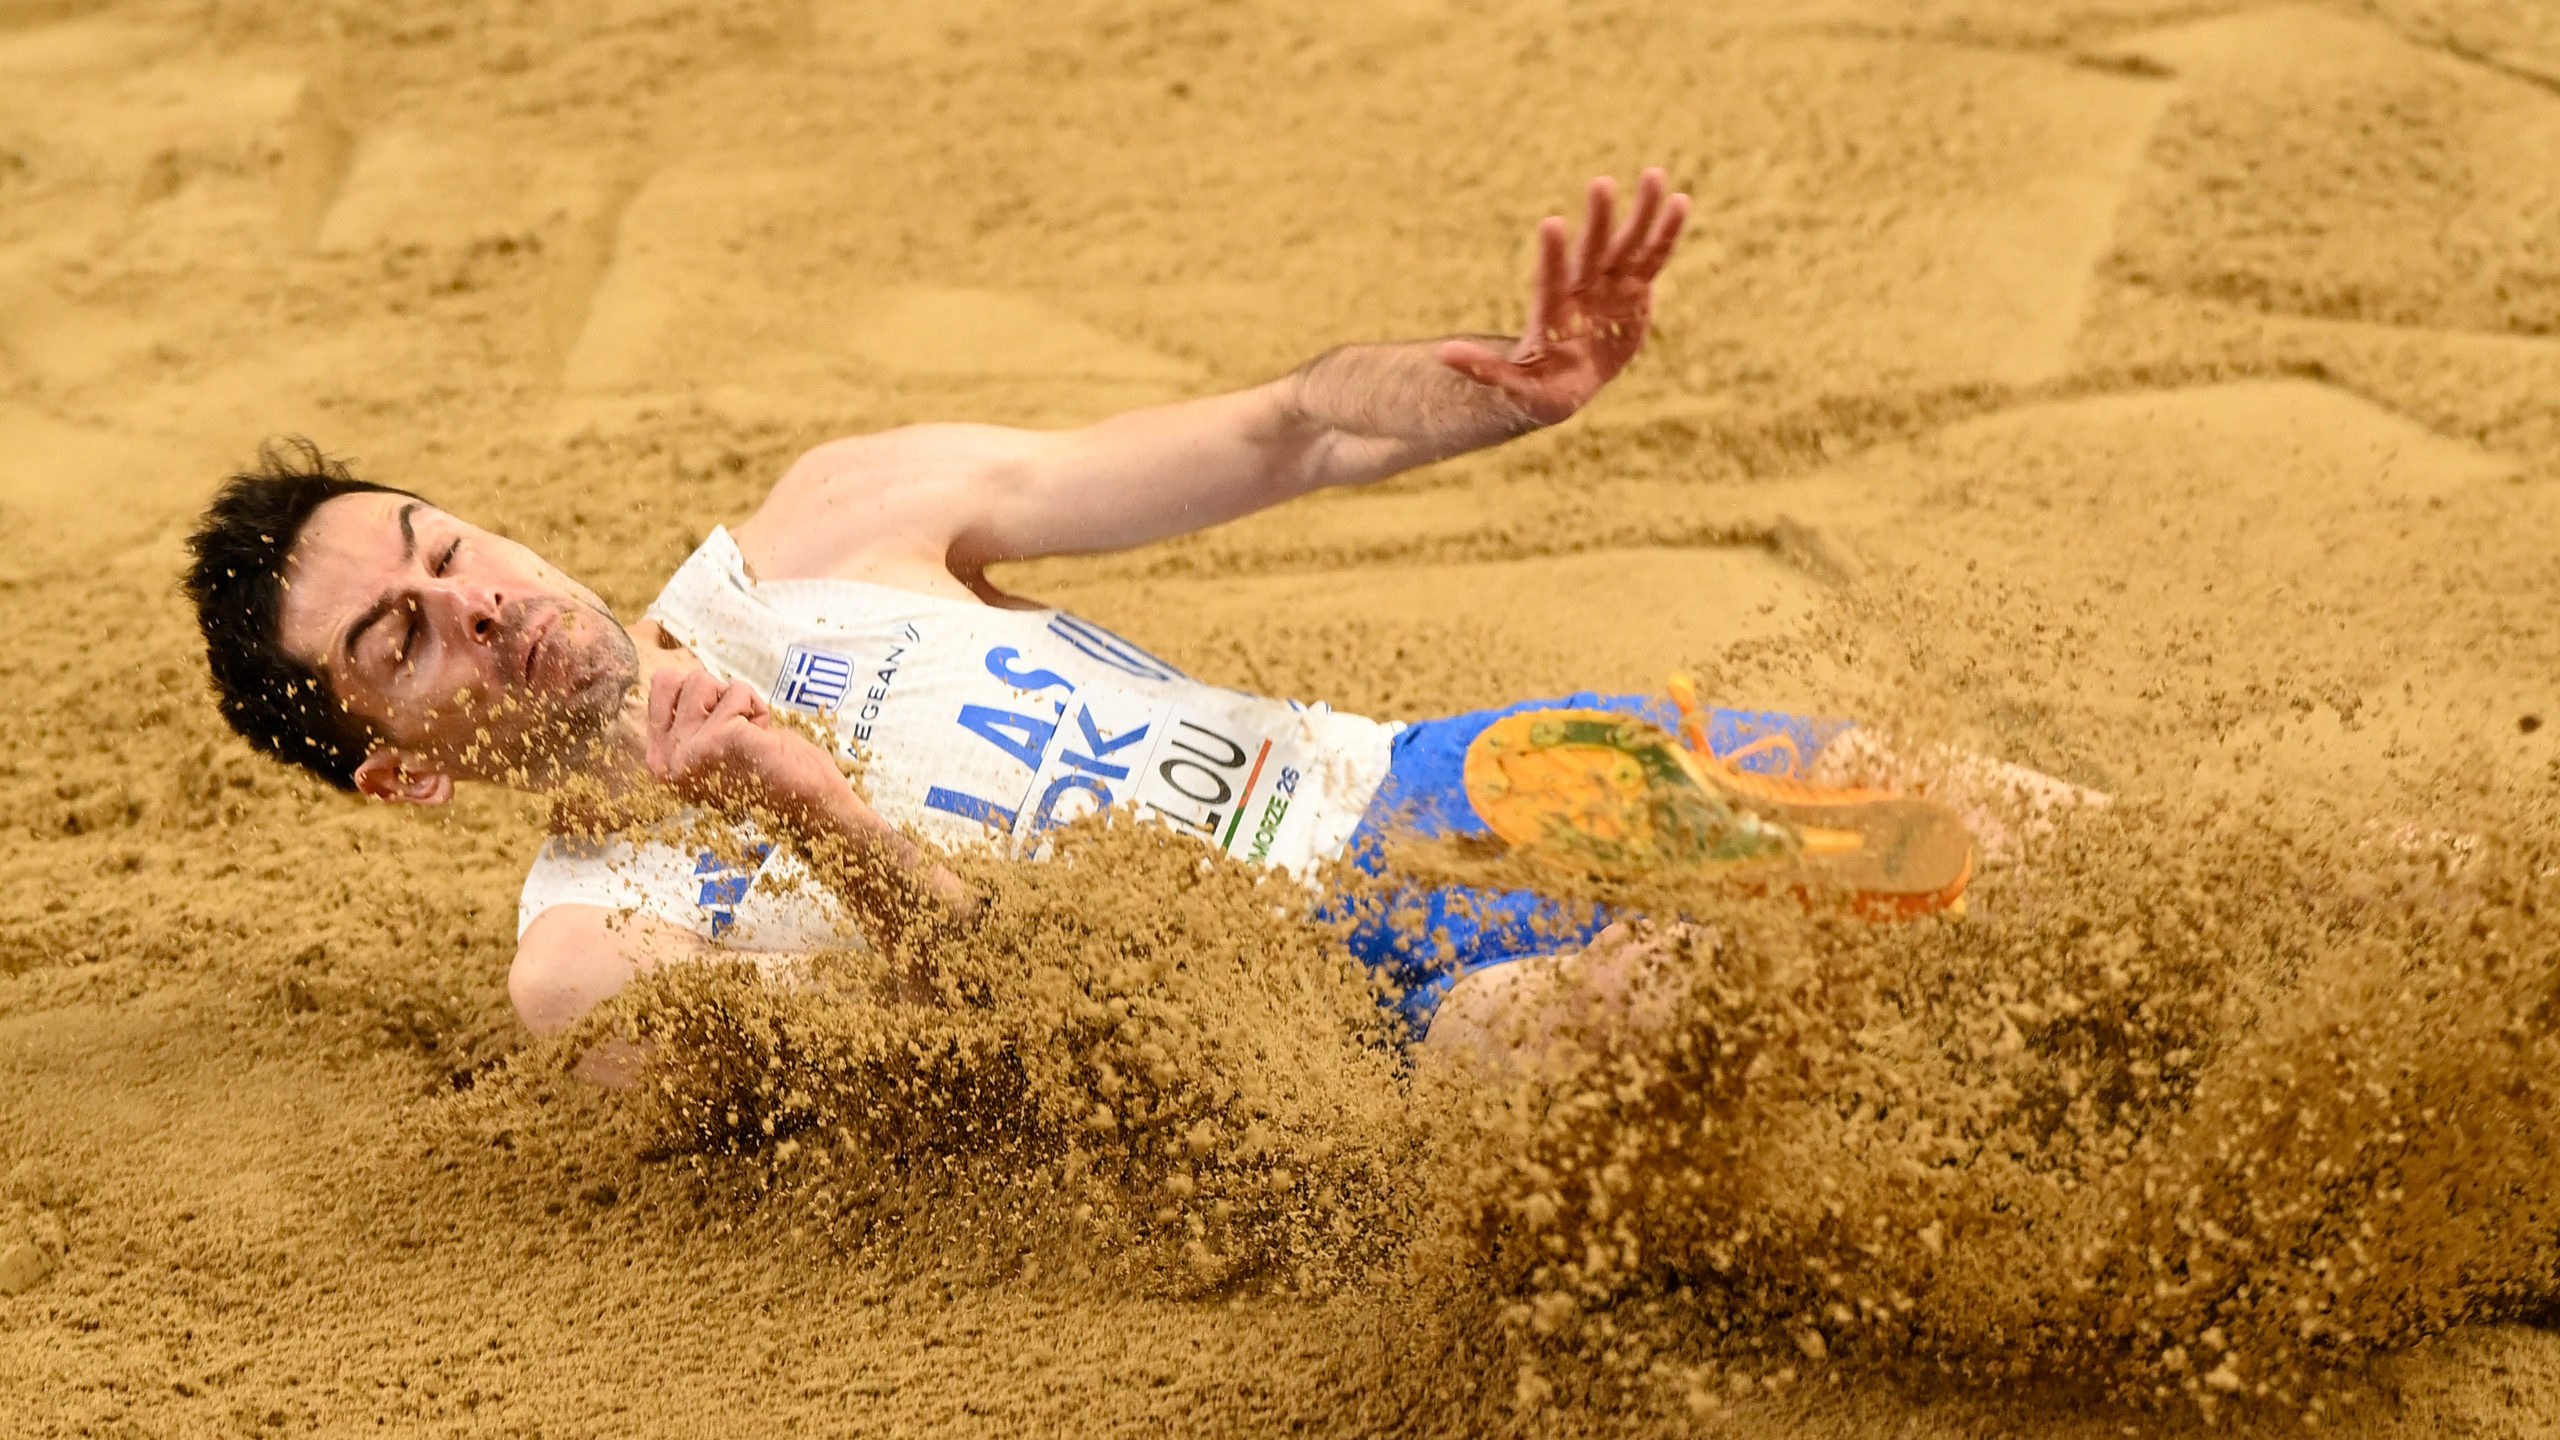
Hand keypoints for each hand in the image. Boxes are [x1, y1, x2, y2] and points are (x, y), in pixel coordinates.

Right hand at [641, 667, 842, 819]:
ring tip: (750, 735)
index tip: (719, 723)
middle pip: (681, 679)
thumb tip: (680, 677)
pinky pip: (737, 692)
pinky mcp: (719, 739)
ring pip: (703, 680)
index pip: (660, 685)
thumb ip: (688, 724)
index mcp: (660, 760)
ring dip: (737, 701)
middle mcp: (666, 760)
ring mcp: (689, 751)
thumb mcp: (708, 748)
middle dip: (715, 693)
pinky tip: (764, 741)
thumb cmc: (765, 774)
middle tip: (736, 727)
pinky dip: (758, 709)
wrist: (808, 805)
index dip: (698, 692)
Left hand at [1438, 168, 1690, 425]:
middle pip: (1592, 252)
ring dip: (1641, 212)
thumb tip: (1441, 354)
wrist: (1572, 381)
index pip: (1551, 277)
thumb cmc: (1539, 385)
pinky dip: (1667, 233)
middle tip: (1600, 184)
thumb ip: (1485, 369)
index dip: (1552, 254)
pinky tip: (1680, 202)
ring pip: (1627, 245)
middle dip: (1598, 221)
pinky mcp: (1636, 290)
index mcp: (1553, 309)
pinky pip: (1653, 258)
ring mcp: (1610, 285)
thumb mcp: (1515, 385)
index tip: (1550, 224)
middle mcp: (1582, 288)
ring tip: (1653, 175)